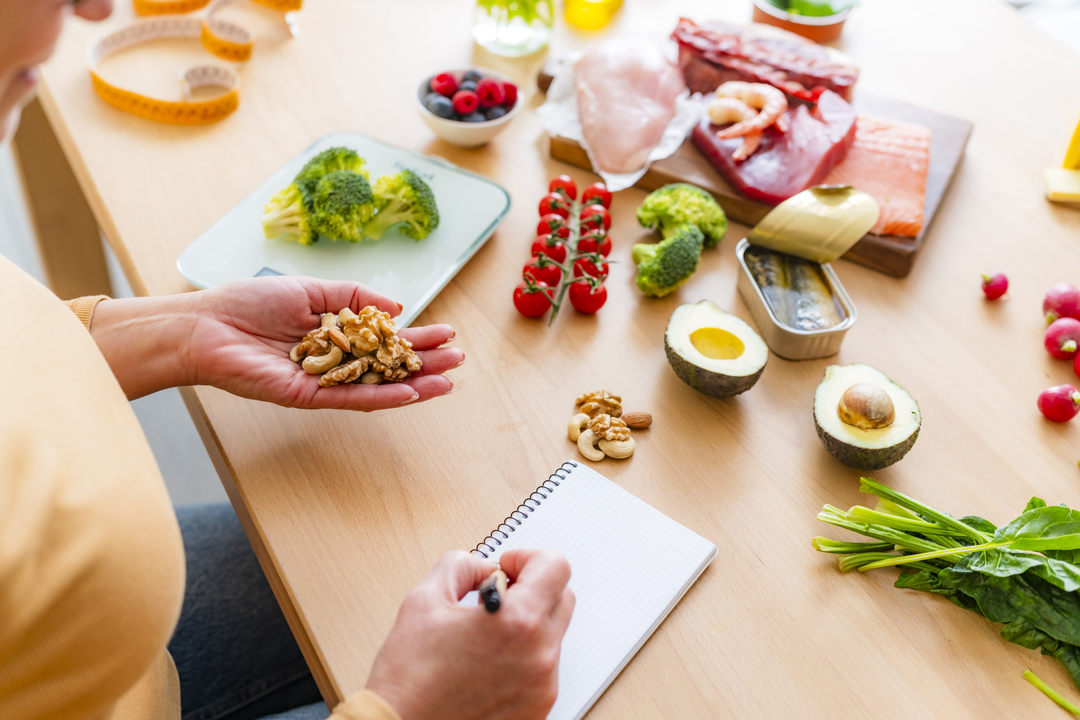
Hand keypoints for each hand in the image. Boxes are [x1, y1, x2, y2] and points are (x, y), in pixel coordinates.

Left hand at [89, 276, 461, 408]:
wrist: (205, 326)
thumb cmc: (248, 304)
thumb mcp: (312, 289)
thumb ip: (355, 297)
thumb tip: (395, 308)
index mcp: (335, 335)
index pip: (385, 339)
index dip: (416, 337)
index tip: (447, 333)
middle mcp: (333, 361)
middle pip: (388, 366)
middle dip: (424, 363)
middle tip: (457, 361)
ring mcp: (323, 381)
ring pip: (377, 387)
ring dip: (414, 385)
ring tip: (447, 382)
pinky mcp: (307, 397)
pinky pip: (351, 399)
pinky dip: (382, 398)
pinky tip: (411, 394)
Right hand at [365, 550, 574, 719]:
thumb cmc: (409, 678)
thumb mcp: (425, 599)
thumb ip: (461, 566)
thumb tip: (483, 568)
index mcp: (517, 622)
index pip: (555, 566)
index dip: (529, 557)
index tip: (507, 567)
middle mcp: (539, 655)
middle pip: (562, 597)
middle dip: (532, 587)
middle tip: (499, 594)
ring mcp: (542, 686)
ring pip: (553, 634)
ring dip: (528, 623)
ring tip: (487, 634)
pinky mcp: (537, 709)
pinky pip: (544, 668)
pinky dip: (524, 656)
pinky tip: (489, 661)